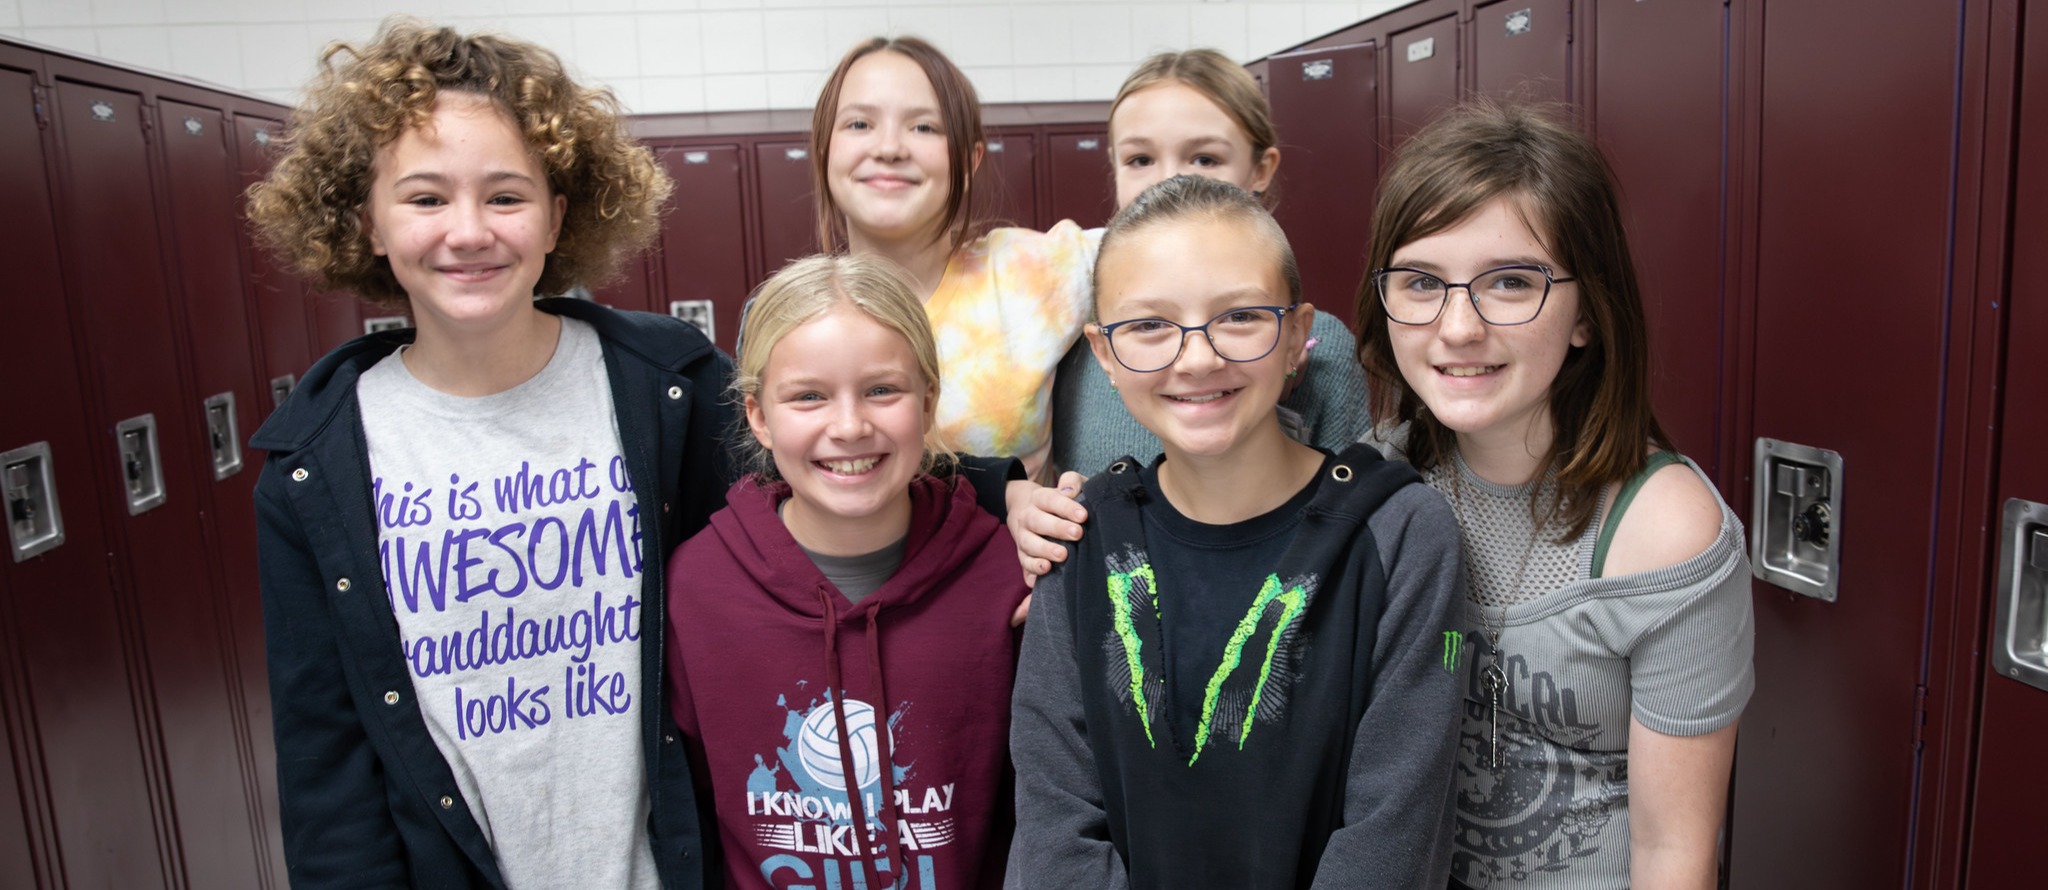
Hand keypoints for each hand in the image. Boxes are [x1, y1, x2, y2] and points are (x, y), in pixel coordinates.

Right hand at [1005, 472, 1087, 589]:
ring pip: (1028, 544)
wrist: (1029, 509)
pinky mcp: (1023, 555)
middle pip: (1037, 521)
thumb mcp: (1067, 486)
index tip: (1083, 515)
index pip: (1050, 500)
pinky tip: (1044, 574)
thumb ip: (1071, 482)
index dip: (1066, 507)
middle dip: (1057, 528)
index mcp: (1039, 498)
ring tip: (1062, 556)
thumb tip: (1070, 491)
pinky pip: (1024, 564)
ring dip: (1044, 550)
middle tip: (1077, 534)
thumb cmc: (1058, 501)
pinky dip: (1032, 570)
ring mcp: (1023, 537)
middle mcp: (1027, 517)